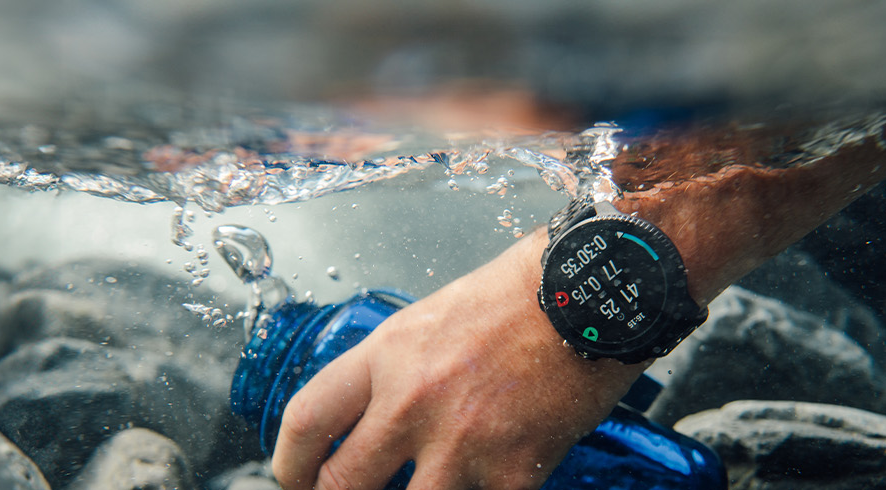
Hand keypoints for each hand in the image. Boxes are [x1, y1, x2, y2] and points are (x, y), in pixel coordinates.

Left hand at [270, 232, 646, 489]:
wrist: (597, 293)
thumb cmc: (523, 296)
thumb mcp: (433, 319)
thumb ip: (396, 371)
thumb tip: (371, 418)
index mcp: (387, 355)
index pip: (307, 420)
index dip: (289, 465)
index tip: (292, 479)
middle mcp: (412, 400)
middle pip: (340, 483)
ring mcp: (461, 441)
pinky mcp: (512, 471)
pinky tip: (480, 484)